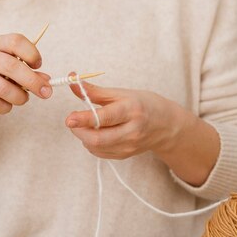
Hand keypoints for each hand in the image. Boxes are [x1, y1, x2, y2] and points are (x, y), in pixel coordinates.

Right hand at [0, 33, 52, 114]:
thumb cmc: (0, 77)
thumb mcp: (15, 71)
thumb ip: (31, 73)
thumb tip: (46, 82)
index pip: (15, 41)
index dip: (31, 53)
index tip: (39, 65)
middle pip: (11, 66)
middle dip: (33, 81)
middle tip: (46, 92)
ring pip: (3, 88)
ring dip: (20, 97)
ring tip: (23, 99)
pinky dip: (6, 108)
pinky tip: (7, 105)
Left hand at [65, 78, 190, 159]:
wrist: (166, 125)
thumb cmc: (143, 104)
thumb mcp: (121, 93)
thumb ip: (94, 91)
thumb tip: (72, 81)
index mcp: (132, 110)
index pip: (104, 118)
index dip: (84, 119)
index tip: (69, 118)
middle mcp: (132, 131)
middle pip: (97, 139)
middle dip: (79, 130)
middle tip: (72, 120)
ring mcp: (129, 146)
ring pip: (95, 147)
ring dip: (84, 136)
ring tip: (87, 124)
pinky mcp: (124, 155)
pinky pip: (99, 153)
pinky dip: (91, 143)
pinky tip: (96, 133)